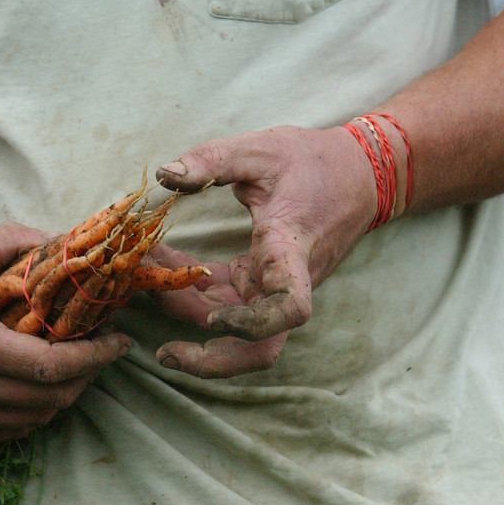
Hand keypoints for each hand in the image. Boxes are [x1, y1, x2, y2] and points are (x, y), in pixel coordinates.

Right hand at [0, 222, 131, 443]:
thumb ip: (11, 242)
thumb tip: (61, 241)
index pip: (52, 365)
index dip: (96, 356)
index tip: (120, 340)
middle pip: (51, 398)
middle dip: (89, 375)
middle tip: (102, 348)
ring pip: (34, 418)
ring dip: (65, 394)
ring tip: (76, 364)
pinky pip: (8, 431)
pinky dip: (35, 412)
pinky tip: (40, 386)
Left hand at [154, 125, 376, 376]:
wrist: (357, 173)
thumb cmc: (313, 161)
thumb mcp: (259, 149)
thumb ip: (211, 160)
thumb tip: (165, 174)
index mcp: (290, 250)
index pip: (289, 307)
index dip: (253, 325)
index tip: (215, 320)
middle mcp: (284, 280)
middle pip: (259, 346)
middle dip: (210, 355)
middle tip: (161, 347)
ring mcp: (272, 285)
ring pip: (234, 329)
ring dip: (187, 312)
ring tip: (146, 279)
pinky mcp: (260, 278)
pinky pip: (224, 300)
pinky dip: (191, 291)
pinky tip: (161, 265)